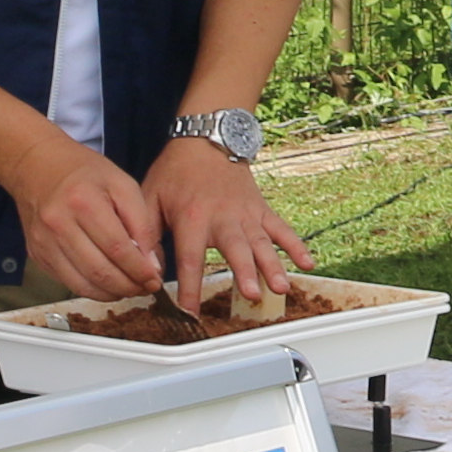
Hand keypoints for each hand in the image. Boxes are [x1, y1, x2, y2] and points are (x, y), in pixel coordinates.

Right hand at [7, 134, 167, 304]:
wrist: (38, 166)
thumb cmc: (84, 173)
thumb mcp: (122, 184)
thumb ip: (141, 223)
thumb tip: (151, 264)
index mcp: (83, 202)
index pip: (117, 248)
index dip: (139, 270)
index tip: (155, 279)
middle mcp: (59, 224)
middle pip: (99, 271)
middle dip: (128, 286)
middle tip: (145, 288)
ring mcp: (44, 242)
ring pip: (82, 284)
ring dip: (111, 293)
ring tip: (129, 289)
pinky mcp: (37, 254)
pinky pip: (67, 282)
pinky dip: (91, 290)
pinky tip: (107, 285)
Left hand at [144, 138, 312, 317]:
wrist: (205, 139)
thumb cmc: (175, 172)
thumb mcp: (149, 198)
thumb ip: (147, 236)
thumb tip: (144, 269)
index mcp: (192, 217)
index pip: (190, 259)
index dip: (189, 287)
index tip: (189, 312)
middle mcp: (222, 217)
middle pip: (235, 249)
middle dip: (245, 272)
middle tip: (252, 294)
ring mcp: (246, 214)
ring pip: (262, 242)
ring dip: (273, 265)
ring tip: (281, 288)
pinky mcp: (261, 210)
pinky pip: (281, 229)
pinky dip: (296, 245)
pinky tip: (307, 264)